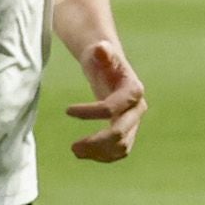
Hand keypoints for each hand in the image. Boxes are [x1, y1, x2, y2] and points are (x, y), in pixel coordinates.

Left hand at [66, 40, 146, 161]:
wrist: (109, 66)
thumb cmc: (101, 56)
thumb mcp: (99, 51)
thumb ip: (102, 51)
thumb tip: (101, 49)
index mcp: (134, 90)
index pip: (112, 108)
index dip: (90, 112)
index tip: (67, 110)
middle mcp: (138, 109)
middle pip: (121, 133)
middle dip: (97, 142)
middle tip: (72, 147)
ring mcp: (134, 122)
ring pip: (122, 147)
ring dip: (99, 153)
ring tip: (75, 151)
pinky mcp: (126, 131)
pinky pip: (119, 150)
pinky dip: (103, 156)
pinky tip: (84, 153)